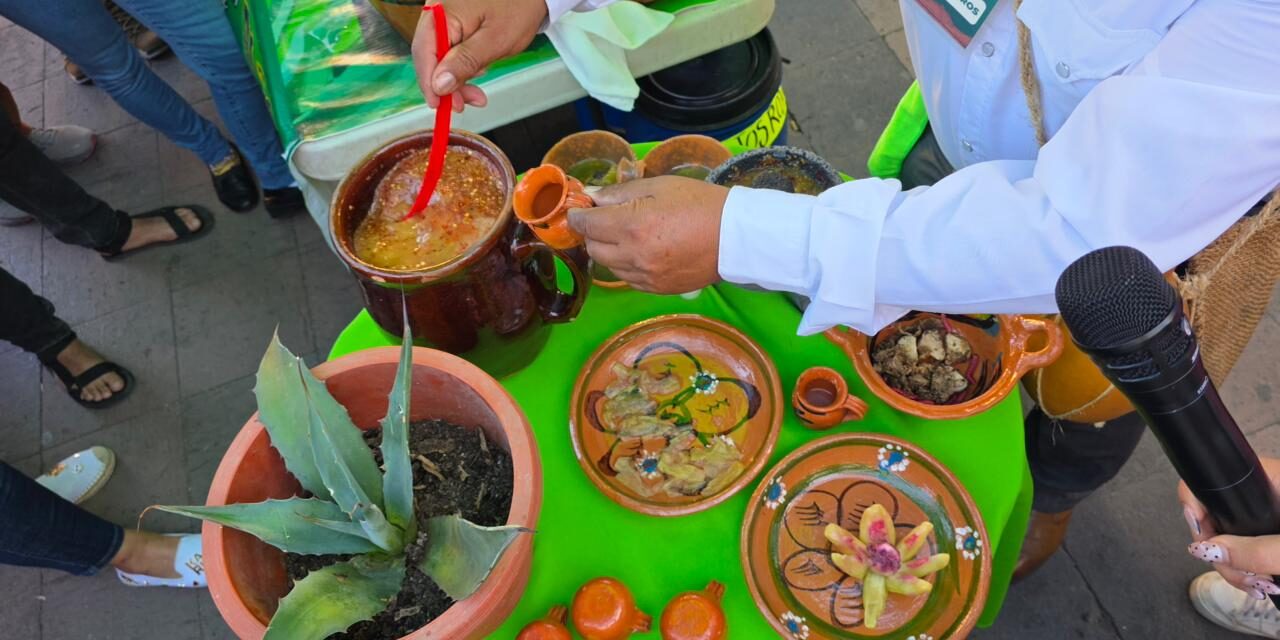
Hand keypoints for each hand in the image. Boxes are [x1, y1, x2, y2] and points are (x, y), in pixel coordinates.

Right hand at [411, 0, 547, 111]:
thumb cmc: (519, 5)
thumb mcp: (496, 40)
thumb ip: (466, 62)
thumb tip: (440, 84)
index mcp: (443, 12)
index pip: (424, 54)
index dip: (429, 84)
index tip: (439, 105)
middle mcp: (437, 11)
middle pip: (429, 56)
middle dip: (445, 85)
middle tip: (463, 103)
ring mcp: (444, 15)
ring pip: (439, 55)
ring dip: (455, 77)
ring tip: (475, 91)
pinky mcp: (454, 20)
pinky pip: (449, 47)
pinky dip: (460, 64)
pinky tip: (475, 70)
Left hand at [567, 176, 728, 293]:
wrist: (736, 237)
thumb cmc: (700, 203)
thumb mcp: (659, 187)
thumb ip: (621, 192)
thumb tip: (592, 197)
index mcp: (632, 225)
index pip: (586, 225)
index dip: (578, 216)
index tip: (578, 210)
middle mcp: (633, 255)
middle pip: (593, 247)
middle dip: (593, 232)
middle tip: (605, 219)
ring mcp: (645, 276)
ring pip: (608, 266)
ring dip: (608, 250)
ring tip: (626, 235)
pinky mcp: (656, 289)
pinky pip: (627, 278)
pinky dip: (626, 265)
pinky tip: (641, 251)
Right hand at [1180, 456, 1279, 599]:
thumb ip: (1256, 550)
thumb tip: (1202, 552)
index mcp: (1269, 479)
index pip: (1210, 478)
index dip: (1194, 506)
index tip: (1202, 541)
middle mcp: (1261, 491)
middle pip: (1214, 513)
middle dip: (1217, 551)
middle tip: (1240, 579)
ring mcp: (1264, 513)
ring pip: (1227, 535)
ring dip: (1233, 566)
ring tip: (1256, 587)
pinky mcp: (1269, 532)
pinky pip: (1244, 546)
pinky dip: (1245, 567)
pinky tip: (1257, 583)